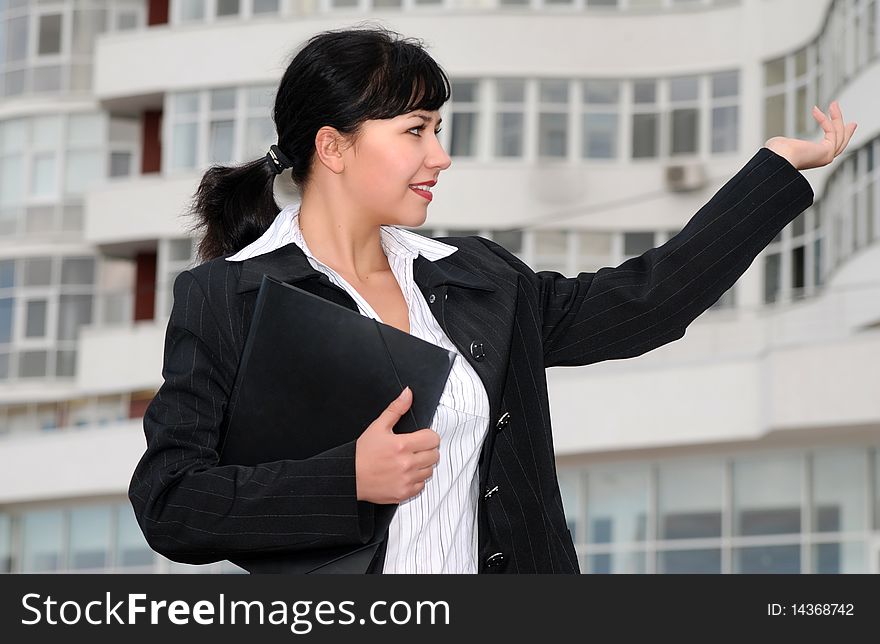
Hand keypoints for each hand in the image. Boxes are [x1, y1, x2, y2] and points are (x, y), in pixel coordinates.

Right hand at [355, 386, 440, 503]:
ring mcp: (406, 480)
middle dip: (427, 450)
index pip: (433, 439)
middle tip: (414, 449)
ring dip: (423, 465)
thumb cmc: (362, 453)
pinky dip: (416, 480)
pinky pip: (422, 485)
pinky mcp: (404, 493)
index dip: (428, 436)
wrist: (350, 477)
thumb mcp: (378, 426)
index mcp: (402, 445)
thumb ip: (396, 409)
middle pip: (435, 455)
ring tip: (409, 461)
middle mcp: (406, 463)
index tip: (421, 437)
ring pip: (430, 470)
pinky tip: (405, 474)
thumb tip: (408, 393)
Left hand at [764, 100, 856, 170]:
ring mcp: (826, 157)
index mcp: (811, 159)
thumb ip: (788, 143)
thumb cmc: (775, 154)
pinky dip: (825, 119)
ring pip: (839, 135)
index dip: (834, 135)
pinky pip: (831, 131)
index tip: (836, 126)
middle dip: (846, 130)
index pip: (828, 148)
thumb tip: (783, 142)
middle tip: (852, 122)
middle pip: (840, 144)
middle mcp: (821, 159)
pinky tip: (815, 110)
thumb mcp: (783, 146)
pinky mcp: (827, 152)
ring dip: (837, 118)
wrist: (777, 160)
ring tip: (834, 104)